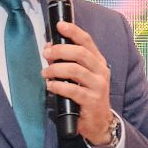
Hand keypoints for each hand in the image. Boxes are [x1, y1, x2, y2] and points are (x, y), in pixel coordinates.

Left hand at [42, 19, 116, 147]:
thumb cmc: (86, 96)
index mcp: (98, 62)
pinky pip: (73, 89)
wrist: (99, 122)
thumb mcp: (79, 76)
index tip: (59, 25)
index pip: (87, 41)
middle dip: (60, 50)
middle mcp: (101, 71)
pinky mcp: (92, 100)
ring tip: (45, 73)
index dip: (73, 31)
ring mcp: (98, 86)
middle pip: (80, 53)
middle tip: (46, 53)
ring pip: (75, 70)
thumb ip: (65, 61)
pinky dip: (58, 86)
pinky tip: (50, 86)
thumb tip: (49, 49)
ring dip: (56, 69)